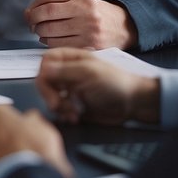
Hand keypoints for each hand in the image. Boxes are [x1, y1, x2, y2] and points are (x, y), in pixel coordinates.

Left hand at [24, 0, 137, 48]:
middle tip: (31, 23)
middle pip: (45, 12)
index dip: (34, 2)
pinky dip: (48, 42)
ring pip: (49, 30)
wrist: (125, 27)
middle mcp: (86, 10)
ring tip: (42, 31)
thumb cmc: (96, 13)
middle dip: (32, 19)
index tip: (31, 10)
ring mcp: (88, 28)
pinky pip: (58, 44)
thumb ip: (57, 1)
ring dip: (39, 32)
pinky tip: (51, 39)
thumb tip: (29, 13)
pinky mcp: (89, 45)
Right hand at [35, 48, 159, 124]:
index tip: (48, 85)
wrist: (135, 104)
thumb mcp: (89, 73)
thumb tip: (42, 70)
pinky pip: (60, 109)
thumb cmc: (116, 83)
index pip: (46, 61)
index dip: (44, 73)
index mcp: (72, 59)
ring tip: (73, 113)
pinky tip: (75, 117)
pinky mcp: (74, 104)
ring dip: (58, 107)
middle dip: (49, 95)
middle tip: (57, 105)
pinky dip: (64, 115)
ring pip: (50, 97)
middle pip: (45, 80)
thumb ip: (65, 71)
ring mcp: (71, 89)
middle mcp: (69, 73)